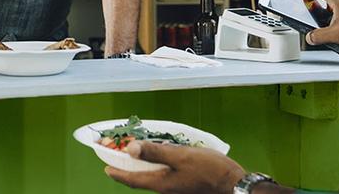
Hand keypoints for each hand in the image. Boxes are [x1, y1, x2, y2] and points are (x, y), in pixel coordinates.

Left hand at [105, 141, 244, 193]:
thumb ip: (155, 152)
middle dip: (129, 168)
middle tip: (120, 156)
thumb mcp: (181, 156)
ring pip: (153, 177)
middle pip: (140, 178)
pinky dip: (158, 166)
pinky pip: (164, 176)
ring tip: (140, 152)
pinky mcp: (183, 186)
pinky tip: (164, 156)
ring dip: (144, 165)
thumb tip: (130, 148)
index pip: (131, 179)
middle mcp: (164, 189)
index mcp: (160, 183)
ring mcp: (174, 189)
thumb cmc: (208, 170)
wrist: (232, 185)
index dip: (117, 173)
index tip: (105, 167)